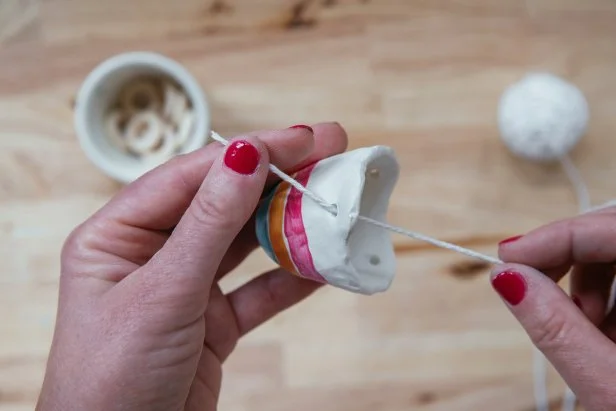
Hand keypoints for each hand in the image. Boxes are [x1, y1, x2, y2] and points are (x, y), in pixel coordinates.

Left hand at [37, 123, 347, 410]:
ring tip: (332, 199)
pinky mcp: (213, 323)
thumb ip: (208, 224)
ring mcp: (185, 288)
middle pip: (222, 203)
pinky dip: (293, 277)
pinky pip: (259, 291)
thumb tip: (244, 154)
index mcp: (116, 235)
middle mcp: (151, 254)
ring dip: (289, 225)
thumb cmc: (113, 379)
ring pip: (245, 244)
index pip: (190, 176)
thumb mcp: (163, 293)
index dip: (248, 152)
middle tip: (328, 150)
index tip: (299, 137)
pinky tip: (324, 261)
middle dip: (275, 179)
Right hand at [491, 208, 615, 410]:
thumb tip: (507, 278)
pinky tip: (605, 334)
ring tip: (584, 333)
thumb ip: (559, 330)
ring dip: (589, 285)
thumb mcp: (613, 391)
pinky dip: (608, 300)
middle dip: (571, 261)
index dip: (559, 235)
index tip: (509, 257)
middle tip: (538, 296)